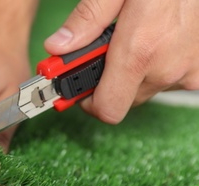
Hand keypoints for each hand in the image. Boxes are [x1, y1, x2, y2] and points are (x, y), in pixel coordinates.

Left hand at [45, 0, 198, 123]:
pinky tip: (157, 41)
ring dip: (133, 72)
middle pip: (122, 99)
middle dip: (108, 80)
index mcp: (140, 51)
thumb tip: (58, 47)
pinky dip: (155, 67)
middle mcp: (167, 69)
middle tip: (108, 51)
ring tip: (139, 38)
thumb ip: (86, 20)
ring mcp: (188, 72)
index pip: (107, 108)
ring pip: (143, 89)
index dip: (88, 101)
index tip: (78, 87)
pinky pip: (165, 81)